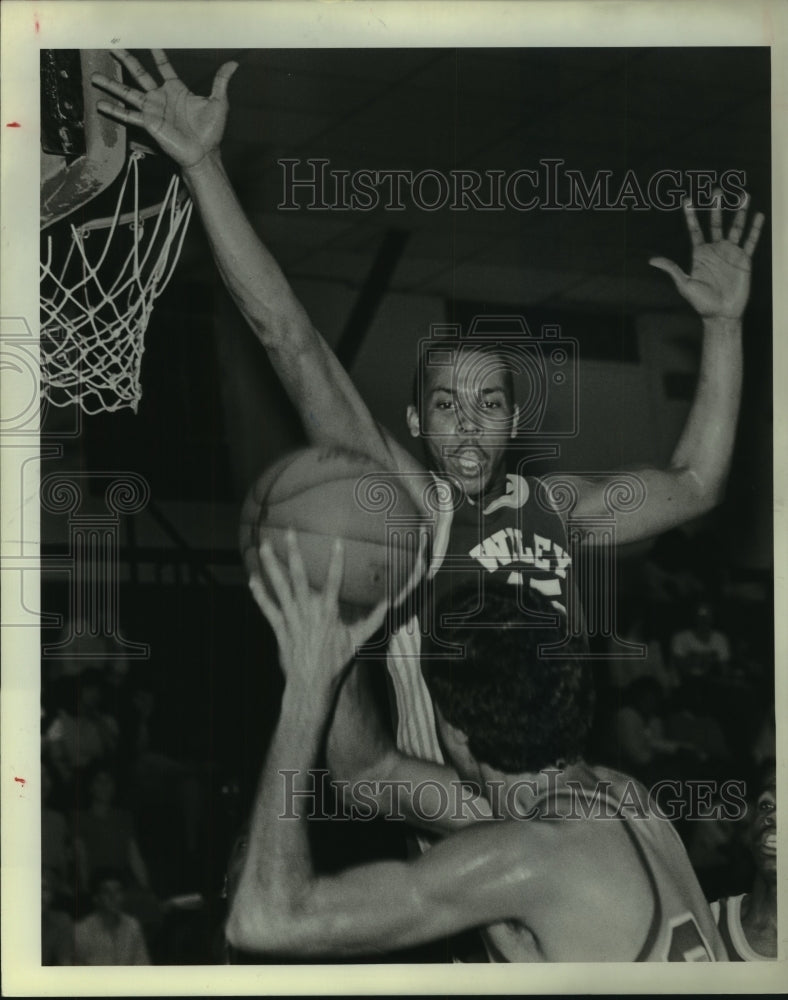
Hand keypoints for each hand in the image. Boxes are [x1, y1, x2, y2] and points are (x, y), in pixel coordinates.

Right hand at [92, 49, 237, 169]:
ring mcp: (152, 110)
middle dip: (125, 60)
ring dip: (111, 85)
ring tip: (94, 76)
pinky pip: (128, 115)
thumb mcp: (218, 102)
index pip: (164, 68)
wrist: (203, 153)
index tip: (151, 43)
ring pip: (127, 92)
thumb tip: (234, 64)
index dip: (158, 56)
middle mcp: (161, 98)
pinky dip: (114, 111)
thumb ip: (221, 82)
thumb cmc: (210, 131)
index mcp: (176, 90)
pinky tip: (100, 105)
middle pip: (139, 74)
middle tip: (112, 47)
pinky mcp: (147, 123)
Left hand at [251, 532, 388, 690]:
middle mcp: (307, 611)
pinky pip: (267, 607)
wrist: (311, 684)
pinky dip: (259, 593)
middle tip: (288, 532)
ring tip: (264, 546)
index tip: (337, 541)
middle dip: (293, 553)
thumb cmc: (336, 663)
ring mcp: (291, 618)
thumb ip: (373, 619)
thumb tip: (390, 603)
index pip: (333, 582)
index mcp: (328, 612)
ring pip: (278, 587)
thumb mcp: (358, 640)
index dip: (336, 561)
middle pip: (298, 577)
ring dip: (271, 566)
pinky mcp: (279, 627)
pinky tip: (252, 579)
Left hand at [650, 190, 763, 319]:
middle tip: (717, 190)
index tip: (687, 200)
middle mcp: (715, 250)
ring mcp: (730, 253)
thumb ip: (672, 269)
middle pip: (716, 223)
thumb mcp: (684, 284)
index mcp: (700, 254)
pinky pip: (751, 241)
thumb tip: (651, 260)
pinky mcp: (744, 259)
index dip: (691, 216)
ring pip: (736, 227)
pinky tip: (757, 215)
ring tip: (743, 195)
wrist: (721, 314)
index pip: (695, 230)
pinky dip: (755, 228)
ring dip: (740, 212)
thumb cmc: (701, 302)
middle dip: (716, 207)